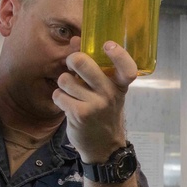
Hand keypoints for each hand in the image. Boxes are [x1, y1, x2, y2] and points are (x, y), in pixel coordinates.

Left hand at [53, 41, 136, 162]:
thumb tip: (74, 40)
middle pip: (82, 63)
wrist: (103, 146)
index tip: (108, 45)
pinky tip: (67, 105)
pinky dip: (59, 98)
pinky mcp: (80, 114)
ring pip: (65, 79)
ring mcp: (96, 104)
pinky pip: (59, 95)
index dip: (119, 54)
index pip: (127, 68)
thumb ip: (94, 68)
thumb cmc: (103, 113)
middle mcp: (110, 94)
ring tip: (72, 93)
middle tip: (72, 66)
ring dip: (64, 85)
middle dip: (72, 61)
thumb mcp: (107, 92)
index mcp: (119, 86)